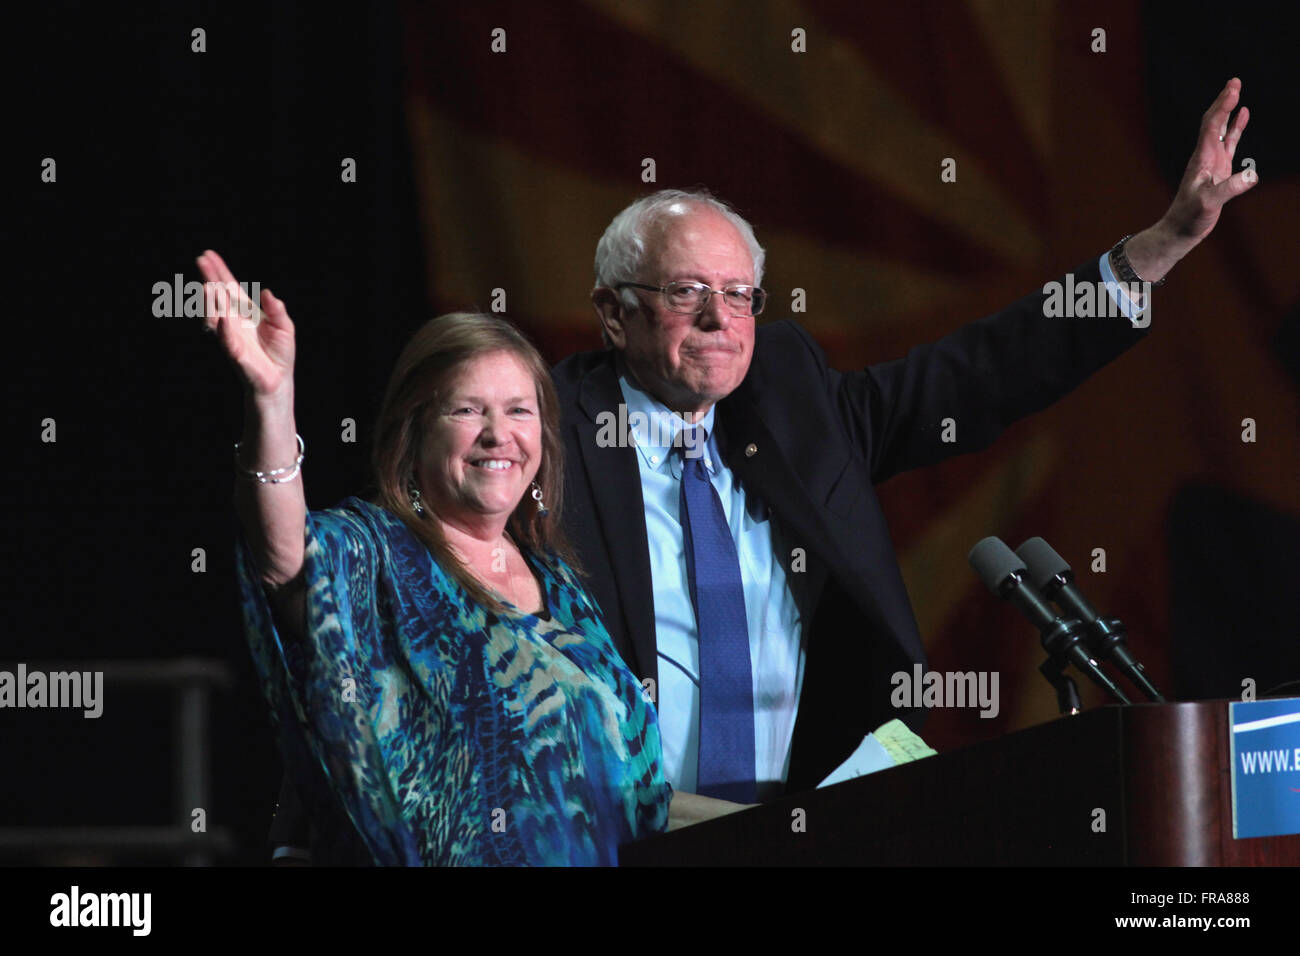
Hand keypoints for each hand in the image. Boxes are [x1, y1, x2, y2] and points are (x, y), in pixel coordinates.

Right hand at [197, 250, 295, 398]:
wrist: (278, 380)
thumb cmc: (280, 353)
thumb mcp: (285, 326)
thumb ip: (277, 309)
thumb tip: (267, 293)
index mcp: (246, 312)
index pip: (230, 288)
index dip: (220, 272)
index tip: (208, 256)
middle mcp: (234, 321)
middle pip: (219, 297)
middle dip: (210, 279)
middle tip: (201, 260)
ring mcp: (232, 336)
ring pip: (216, 316)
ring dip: (211, 302)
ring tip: (207, 285)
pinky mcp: (235, 353)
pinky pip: (227, 340)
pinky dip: (224, 329)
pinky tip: (222, 318)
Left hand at [1126, 78, 1256, 280]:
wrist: (1180, 230)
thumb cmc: (1190, 218)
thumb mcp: (1209, 203)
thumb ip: (1229, 189)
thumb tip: (1251, 174)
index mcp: (1201, 159)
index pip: (1212, 127)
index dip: (1222, 107)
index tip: (1233, 89)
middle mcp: (1205, 156)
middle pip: (1213, 122)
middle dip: (1223, 101)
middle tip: (1234, 81)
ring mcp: (1212, 161)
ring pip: (1221, 129)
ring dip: (1228, 110)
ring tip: (1236, 90)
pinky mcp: (1218, 169)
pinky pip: (1229, 143)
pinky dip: (1235, 128)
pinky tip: (1243, 115)